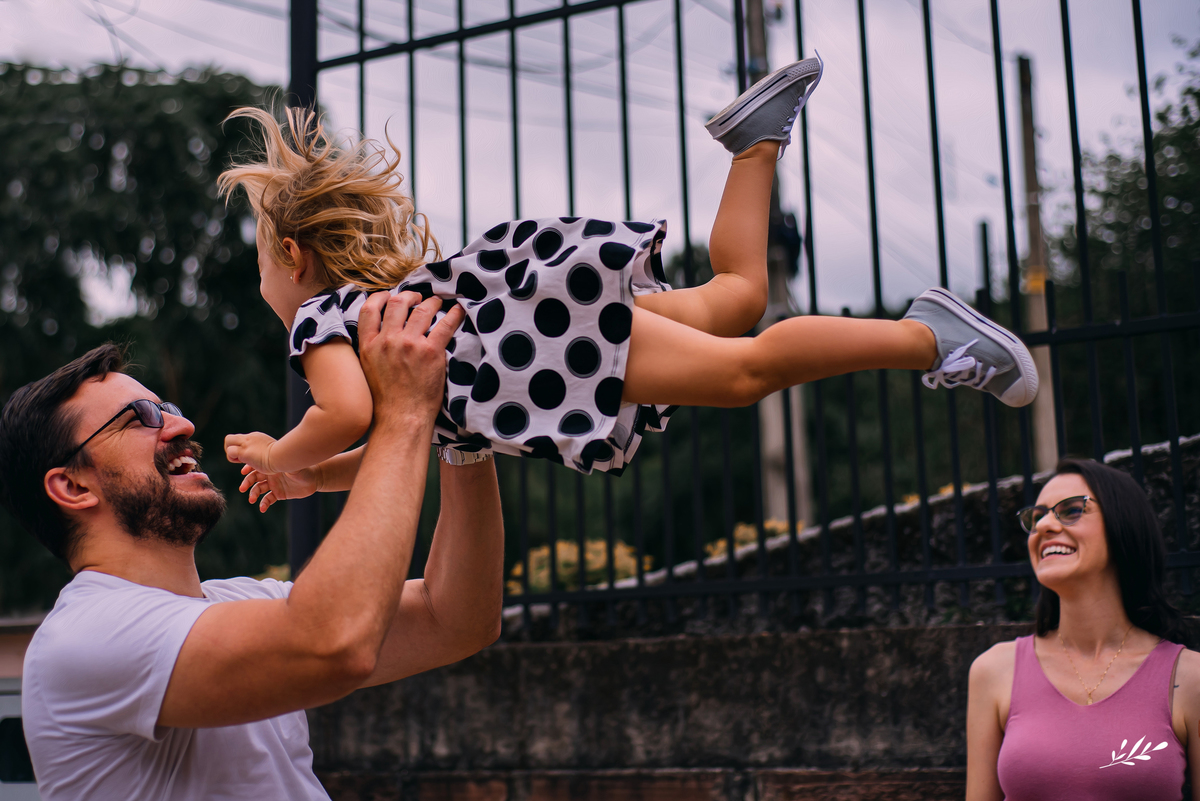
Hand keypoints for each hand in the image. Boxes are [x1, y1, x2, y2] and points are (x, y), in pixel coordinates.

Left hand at [224, 431, 277, 472]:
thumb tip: (266, 457)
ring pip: (228, 440)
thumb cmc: (282, 456)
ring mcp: (246, 443)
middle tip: (239, 458)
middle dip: (231, 447)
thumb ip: (267, 451)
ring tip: (239, 461)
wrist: (283, 456)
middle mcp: (250, 438)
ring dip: (230, 452)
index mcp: (257, 437)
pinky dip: (232, 458)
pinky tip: (241, 463)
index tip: (248, 457)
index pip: (242, 439)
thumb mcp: (273, 450)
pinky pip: (230, 451)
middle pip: (232, 437)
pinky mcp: (244, 452)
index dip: (241, 448)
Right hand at [239, 464, 317, 512]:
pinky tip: (262, 508)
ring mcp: (274, 485)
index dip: (248, 469)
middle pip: (254, 478)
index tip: (244, 473)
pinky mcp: (279, 494)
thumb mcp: (292, 464)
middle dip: (247, 483)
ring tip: (251, 500)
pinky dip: (264, 504)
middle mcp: (270, 475)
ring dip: (253, 494)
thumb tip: (275, 457)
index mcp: (271, 465)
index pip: (256, 466)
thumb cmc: (304, 467)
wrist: (314, 477)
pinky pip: (268, 499)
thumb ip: (283, 462)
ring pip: (259, 489)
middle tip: (242, 488)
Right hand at [357, 291, 464, 426]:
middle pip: (398, 303)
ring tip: (437, 303)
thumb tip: (381, 333)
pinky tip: (457, 311)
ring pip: (422, 310)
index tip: (389, 296)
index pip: (369, 309)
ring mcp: (409, 345)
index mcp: (369, 345)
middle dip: (409, 295)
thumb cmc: (387, 400)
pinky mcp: (430, 352)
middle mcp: (387, 341)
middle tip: (418, 297)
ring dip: (431, 303)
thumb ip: (373, 349)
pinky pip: (445, 325)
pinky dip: (453, 315)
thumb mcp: (368, 370)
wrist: (402, 418)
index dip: (380, 297)